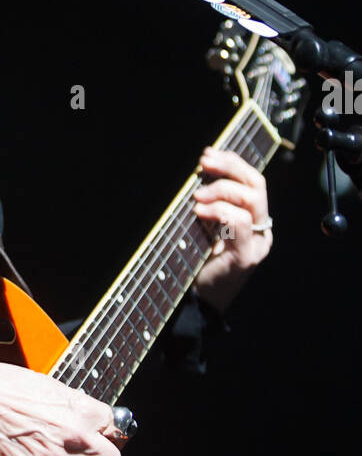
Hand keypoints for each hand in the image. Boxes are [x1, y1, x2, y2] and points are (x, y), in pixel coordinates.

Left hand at [193, 146, 272, 314]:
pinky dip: (220, 212)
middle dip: (230, 168)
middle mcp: (261, 229)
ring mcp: (256, 244)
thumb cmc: (196, 262)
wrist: (195, 301)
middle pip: (257, 185)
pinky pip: (242, 224)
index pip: (252, 180)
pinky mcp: (245, 257)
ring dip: (221, 191)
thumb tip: (201, 169)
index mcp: (253, 219)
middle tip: (203, 165)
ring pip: (252, 201)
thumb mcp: (203, 225)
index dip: (232, 163)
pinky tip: (200, 211)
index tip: (208, 154)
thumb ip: (209, 202)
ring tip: (197, 197)